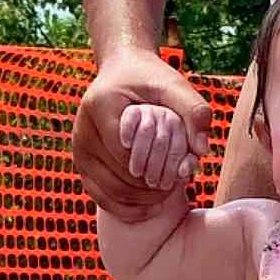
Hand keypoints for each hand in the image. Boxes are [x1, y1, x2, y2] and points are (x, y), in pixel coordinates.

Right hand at [72, 48, 211, 220]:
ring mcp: (79, 148)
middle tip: (176, 186)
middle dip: (151, 186)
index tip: (178, 168)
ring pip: (110, 191)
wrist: (122, 71)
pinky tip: (149, 208)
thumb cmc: (150, 78)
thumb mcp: (174, 85)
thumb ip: (194, 111)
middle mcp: (83, 129)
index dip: (155, 165)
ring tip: (166, 195)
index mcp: (101, 106)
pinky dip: (125, 208)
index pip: (128, 152)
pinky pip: (100, 196)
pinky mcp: (82, 162)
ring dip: (141, 200)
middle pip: (119, 175)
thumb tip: (201, 150)